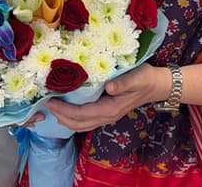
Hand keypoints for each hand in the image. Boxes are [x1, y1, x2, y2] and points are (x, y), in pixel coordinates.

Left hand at [43, 63, 166, 131]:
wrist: (156, 85)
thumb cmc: (145, 78)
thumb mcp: (136, 77)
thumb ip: (123, 83)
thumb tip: (109, 87)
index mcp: (111, 109)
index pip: (82, 114)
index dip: (65, 110)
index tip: (50, 101)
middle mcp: (107, 116)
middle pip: (78, 124)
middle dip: (60, 116)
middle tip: (45, 104)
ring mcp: (106, 117)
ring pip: (81, 125)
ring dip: (65, 119)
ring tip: (51, 108)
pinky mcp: (106, 113)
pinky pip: (86, 121)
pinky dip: (73, 118)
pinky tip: (65, 110)